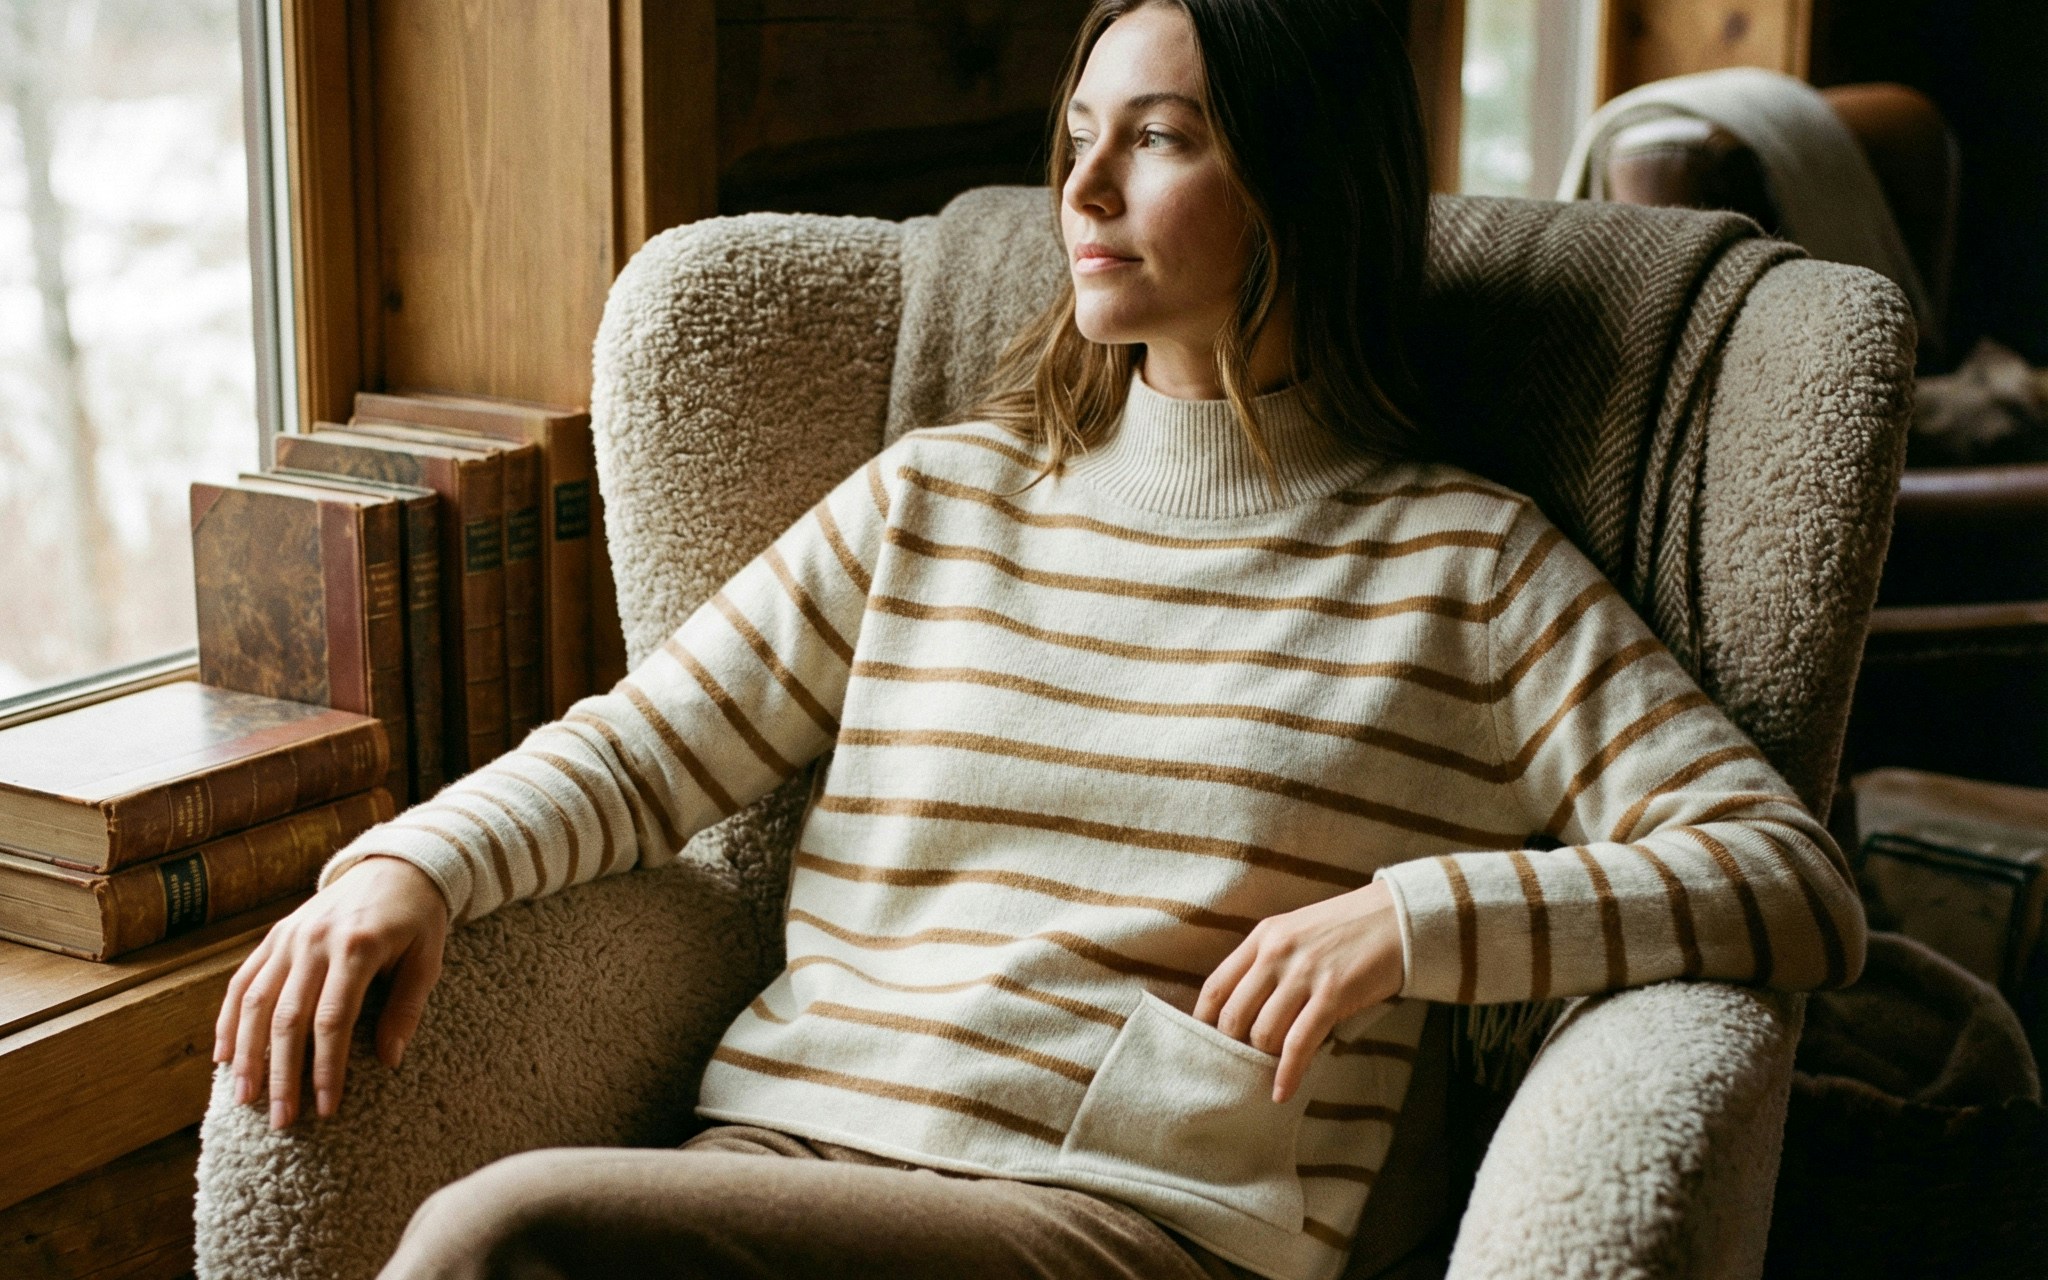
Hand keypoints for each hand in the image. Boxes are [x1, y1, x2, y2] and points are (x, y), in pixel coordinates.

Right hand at [213, 855, 449, 1129]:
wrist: (395, 864)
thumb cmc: (418, 919)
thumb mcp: (428, 960)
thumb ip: (407, 1008)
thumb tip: (389, 1061)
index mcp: (357, 947)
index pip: (333, 1020)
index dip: (326, 1069)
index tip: (327, 1109)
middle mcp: (314, 942)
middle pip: (288, 1019)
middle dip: (282, 1075)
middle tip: (281, 1121)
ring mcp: (288, 937)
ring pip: (256, 1003)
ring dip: (247, 1055)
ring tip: (245, 1100)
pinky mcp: (274, 936)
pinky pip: (243, 981)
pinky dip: (229, 1020)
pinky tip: (223, 1058)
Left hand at [1194, 880, 1404, 1103]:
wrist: (1398, 917)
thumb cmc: (1347, 928)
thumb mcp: (1296, 932)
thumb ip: (1269, 961)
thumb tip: (1247, 1009)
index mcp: (1263, 936)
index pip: (1216, 985)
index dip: (1204, 1021)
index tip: (1205, 1043)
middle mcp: (1277, 953)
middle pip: (1235, 1015)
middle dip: (1234, 1047)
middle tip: (1241, 1065)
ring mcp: (1304, 973)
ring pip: (1264, 1032)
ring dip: (1264, 1060)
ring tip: (1267, 1075)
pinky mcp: (1333, 994)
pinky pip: (1299, 1043)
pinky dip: (1288, 1073)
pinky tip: (1282, 1092)